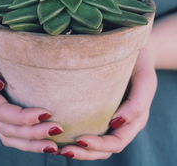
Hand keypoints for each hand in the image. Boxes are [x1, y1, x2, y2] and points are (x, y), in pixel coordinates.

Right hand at [0, 35, 62, 153]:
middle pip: (7, 128)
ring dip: (31, 143)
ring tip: (54, 146)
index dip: (23, 117)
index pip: (2, 112)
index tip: (47, 113)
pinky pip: (8, 130)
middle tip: (58, 129)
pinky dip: (25, 139)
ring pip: (8, 135)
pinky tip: (42, 140)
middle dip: (32, 134)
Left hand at [59, 43, 157, 159]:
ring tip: (59, 148)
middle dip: (84, 152)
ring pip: (95, 143)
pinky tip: (62, 133)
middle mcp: (121, 123)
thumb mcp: (144, 81)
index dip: (99, 145)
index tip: (80, 139)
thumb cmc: (139, 64)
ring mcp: (109, 117)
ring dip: (78, 149)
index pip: (116, 142)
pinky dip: (77, 136)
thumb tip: (115, 123)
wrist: (134, 51)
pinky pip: (89, 127)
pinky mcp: (98, 109)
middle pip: (103, 149)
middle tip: (63, 150)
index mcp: (134, 120)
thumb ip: (137, 104)